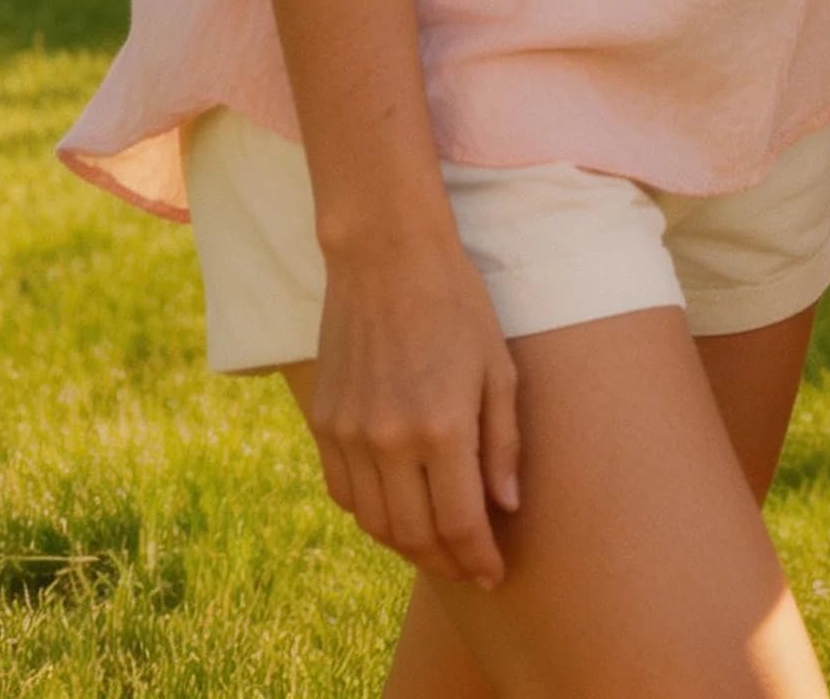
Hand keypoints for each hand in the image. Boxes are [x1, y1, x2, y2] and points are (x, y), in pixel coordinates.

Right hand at [307, 226, 520, 591]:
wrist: (384, 254)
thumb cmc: (455, 303)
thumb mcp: (498, 366)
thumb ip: (503, 443)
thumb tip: (507, 507)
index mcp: (442, 427)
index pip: (460, 524)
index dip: (479, 560)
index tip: (494, 574)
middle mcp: (390, 440)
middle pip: (415, 536)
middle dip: (447, 563)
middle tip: (469, 568)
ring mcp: (350, 434)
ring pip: (375, 524)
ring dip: (407, 547)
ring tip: (436, 547)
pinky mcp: (323, 423)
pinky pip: (343, 493)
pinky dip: (370, 515)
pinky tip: (395, 511)